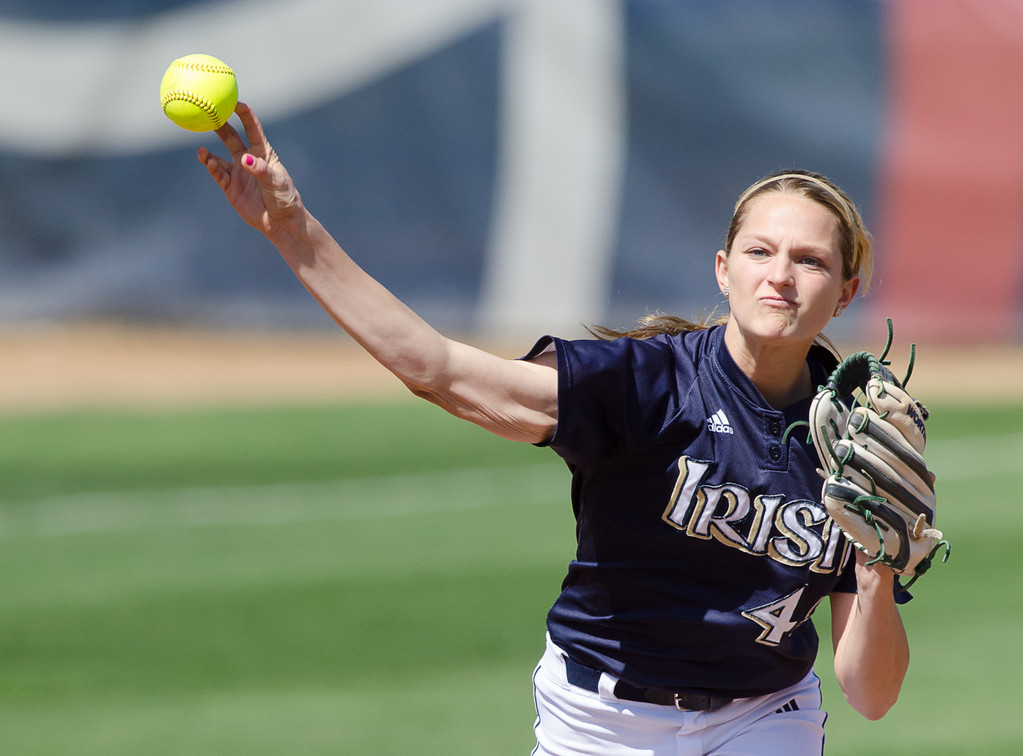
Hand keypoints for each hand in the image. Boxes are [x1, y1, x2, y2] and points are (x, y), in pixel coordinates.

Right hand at [197, 102, 303, 238]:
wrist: (281, 223)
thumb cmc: (285, 199)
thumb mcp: (277, 183)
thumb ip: (261, 171)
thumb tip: (245, 160)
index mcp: (263, 153)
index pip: (252, 128)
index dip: (243, 113)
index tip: (233, 101)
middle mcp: (248, 160)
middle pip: (230, 137)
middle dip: (219, 124)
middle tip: (206, 116)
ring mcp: (238, 173)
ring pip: (219, 157)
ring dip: (209, 153)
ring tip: (201, 150)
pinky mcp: (231, 188)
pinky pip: (218, 175)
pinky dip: (212, 168)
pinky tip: (207, 163)